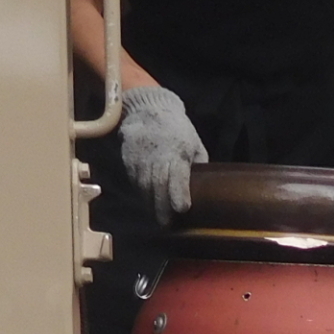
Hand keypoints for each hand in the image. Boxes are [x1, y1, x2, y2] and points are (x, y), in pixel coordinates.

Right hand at [117, 84, 207, 222]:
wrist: (147, 109)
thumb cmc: (177, 129)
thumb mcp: (194, 142)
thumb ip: (198, 163)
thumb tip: (204, 187)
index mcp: (178, 150)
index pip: (177, 176)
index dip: (179, 193)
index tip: (182, 209)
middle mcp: (157, 155)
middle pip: (158, 186)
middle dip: (163, 207)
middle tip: (167, 224)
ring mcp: (141, 157)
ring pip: (144, 186)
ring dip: (151, 204)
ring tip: (158, 218)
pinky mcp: (129, 159)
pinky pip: (135, 181)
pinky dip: (141, 193)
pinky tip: (148, 201)